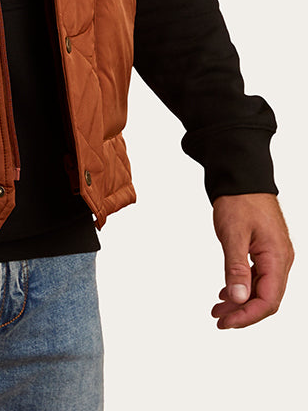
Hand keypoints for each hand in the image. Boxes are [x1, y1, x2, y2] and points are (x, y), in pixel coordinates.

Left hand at [211, 193, 292, 328]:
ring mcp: (275, 255)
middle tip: (219, 319)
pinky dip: (242, 287)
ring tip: (218, 308)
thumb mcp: (233, 233)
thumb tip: (240, 299)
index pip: (268, 300)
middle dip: (243, 312)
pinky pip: (258, 277)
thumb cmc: (239, 199)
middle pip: (266, 298)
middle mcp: (281, 259)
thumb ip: (236, 267)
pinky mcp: (266, 251)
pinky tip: (226, 292)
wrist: (242, 176)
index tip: (226, 322)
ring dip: (241, 302)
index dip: (247, 316)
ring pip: (261, 289)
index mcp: (277, 257)